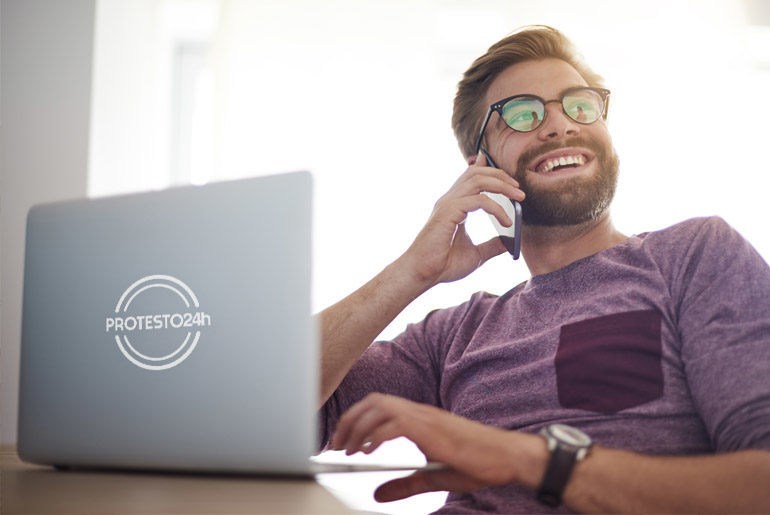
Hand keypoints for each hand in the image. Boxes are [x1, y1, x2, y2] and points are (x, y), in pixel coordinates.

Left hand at [331, 393, 542, 502]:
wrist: (506, 457)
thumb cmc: (477, 462)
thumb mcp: (432, 478)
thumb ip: (404, 484)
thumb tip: (377, 494)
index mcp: (419, 417)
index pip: (378, 405)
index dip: (355, 418)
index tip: (342, 439)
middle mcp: (419, 411)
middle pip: (373, 401)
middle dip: (349, 420)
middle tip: (337, 445)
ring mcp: (425, 417)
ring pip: (379, 407)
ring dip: (358, 426)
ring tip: (348, 449)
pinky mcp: (431, 428)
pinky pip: (395, 423)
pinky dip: (375, 435)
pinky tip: (367, 451)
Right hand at [399, 153, 524, 286]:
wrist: (423, 274)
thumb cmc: (443, 265)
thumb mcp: (476, 255)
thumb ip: (491, 245)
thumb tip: (509, 243)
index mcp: (454, 206)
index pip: (471, 177)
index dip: (489, 169)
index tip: (509, 178)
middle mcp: (450, 200)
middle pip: (476, 172)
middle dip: (500, 175)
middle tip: (518, 190)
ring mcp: (448, 203)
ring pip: (478, 179)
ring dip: (502, 184)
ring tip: (518, 196)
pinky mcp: (449, 211)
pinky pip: (479, 200)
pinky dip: (497, 208)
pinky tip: (506, 222)